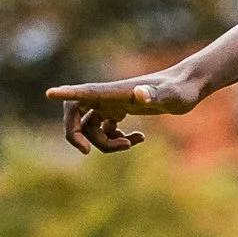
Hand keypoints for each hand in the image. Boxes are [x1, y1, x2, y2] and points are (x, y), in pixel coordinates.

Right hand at [45, 66, 207, 153]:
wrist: (189, 85)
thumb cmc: (182, 89)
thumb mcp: (172, 95)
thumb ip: (155, 94)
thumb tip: (139, 94)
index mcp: (113, 92)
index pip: (83, 93)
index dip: (65, 95)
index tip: (49, 93)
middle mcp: (108, 97)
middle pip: (75, 113)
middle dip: (75, 134)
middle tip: (87, 151)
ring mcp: (112, 104)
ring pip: (91, 127)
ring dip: (104, 143)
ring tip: (131, 144)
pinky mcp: (120, 110)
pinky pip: (105, 129)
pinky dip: (116, 139)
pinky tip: (139, 139)